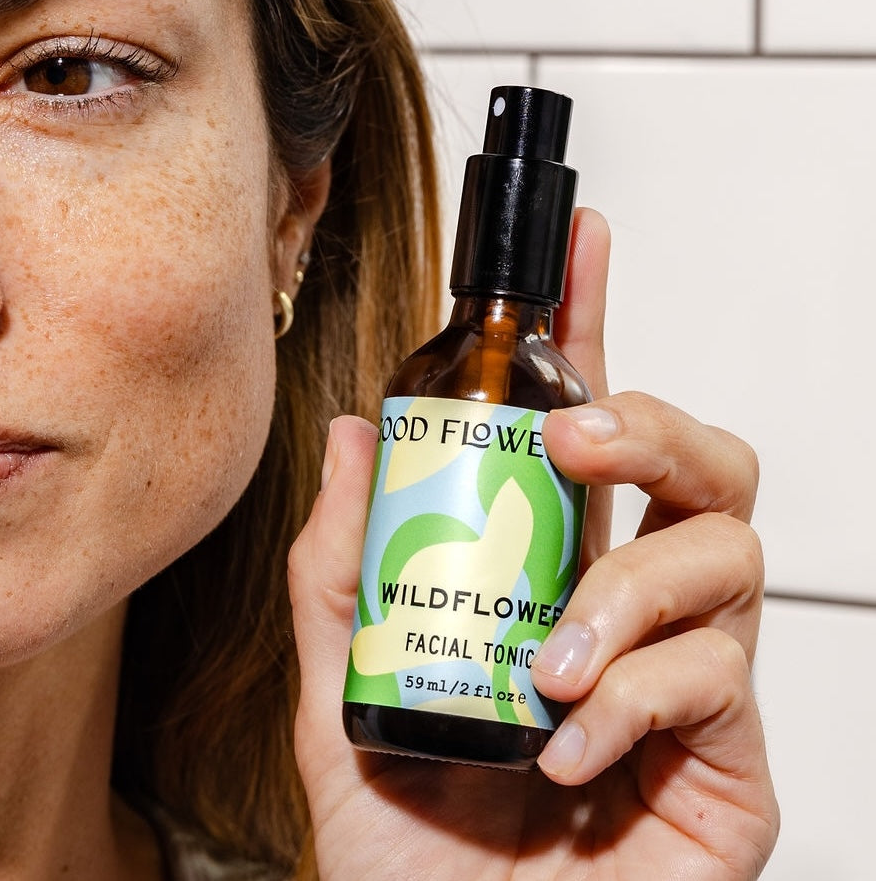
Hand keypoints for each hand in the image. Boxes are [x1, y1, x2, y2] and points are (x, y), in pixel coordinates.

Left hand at [288, 209, 778, 878]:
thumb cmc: (408, 845)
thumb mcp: (339, 693)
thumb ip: (339, 568)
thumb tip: (352, 434)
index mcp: (548, 574)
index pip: (589, 431)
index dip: (593, 331)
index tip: (582, 249)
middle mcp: (631, 608)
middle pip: (701, 464)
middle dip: (649, 423)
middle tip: (578, 437)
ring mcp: (690, 679)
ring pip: (726, 556)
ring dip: (631, 588)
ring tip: (551, 658)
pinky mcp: (730, 760)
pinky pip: (719, 681)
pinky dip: (636, 696)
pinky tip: (571, 744)